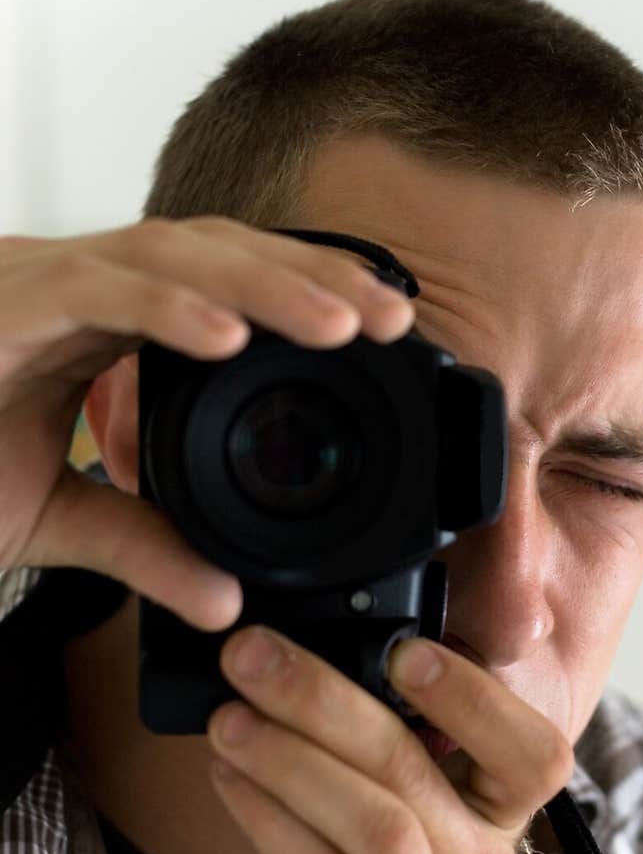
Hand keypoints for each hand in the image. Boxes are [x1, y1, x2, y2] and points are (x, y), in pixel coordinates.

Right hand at [0, 219, 411, 629]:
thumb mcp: (57, 522)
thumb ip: (141, 545)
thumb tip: (223, 600)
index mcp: (101, 323)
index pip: (221, 281)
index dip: (304, 292)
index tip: (382, 325)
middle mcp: (75, 289)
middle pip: (213, 253)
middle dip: (308, 278)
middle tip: (392, 315)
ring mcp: (35, 285)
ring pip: (168, 254)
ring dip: (262, 285)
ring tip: (343, 322)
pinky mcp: (0, 305)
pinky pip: (93, 292)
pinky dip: (164, 307)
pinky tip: (227, 335)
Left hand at [206, 626, 571, 853]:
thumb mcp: (380, 834)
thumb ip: (360, 760)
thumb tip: (290, 663)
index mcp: (495, 828)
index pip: (534, 753)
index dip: (476, 696)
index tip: (404, 650)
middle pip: (418, 767)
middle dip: (325, 697)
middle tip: (252, 654)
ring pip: (375, 823)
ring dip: (290, 758)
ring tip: (226, 719)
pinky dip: (266, 818)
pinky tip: (227, 780)